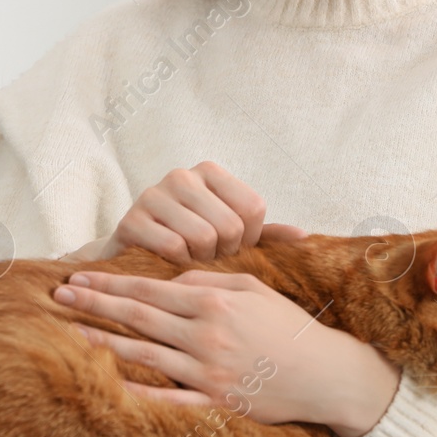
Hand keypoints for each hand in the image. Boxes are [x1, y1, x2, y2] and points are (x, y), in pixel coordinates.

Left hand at [52, 268, 401, 435]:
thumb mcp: (254, 287)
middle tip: (60, 295)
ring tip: (70, 333)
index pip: (149, 290)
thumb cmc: (289, 326)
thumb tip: (171, 280)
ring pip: (144, 355)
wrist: (325, 374)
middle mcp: (205, 336)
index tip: (80, 277)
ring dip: (104, 342)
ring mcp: (208, 373)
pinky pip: (168, 399)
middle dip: (96, 304)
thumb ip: (210, 280)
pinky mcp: (215, 403)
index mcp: (214, 303)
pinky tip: (108, 383)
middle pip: (138, 318)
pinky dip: (138, 391)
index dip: (110, 283)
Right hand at [90, 162, 307, 264]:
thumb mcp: (232, 236)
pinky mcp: (131, 219)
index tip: (232, 247)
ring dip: (201, 261)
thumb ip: (267, 235)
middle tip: (209, 258)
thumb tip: (305, 236)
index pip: (253, 207)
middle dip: (225, 253)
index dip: (249, 239)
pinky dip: (178, 264)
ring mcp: (153, 194)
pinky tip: (170, 263)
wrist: (137, 255)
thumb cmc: (193, 245)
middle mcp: (182, 175)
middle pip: (230, 225)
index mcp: (210, 171)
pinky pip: (173, 248)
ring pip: (203, 237)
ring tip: (191, 260)